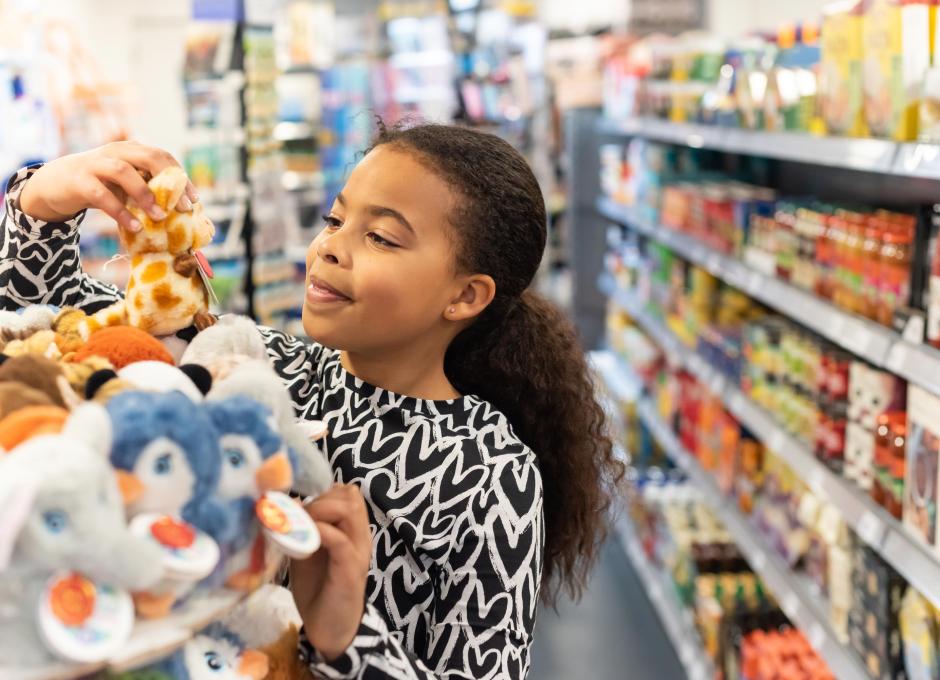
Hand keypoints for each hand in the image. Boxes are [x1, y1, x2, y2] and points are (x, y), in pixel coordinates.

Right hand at [18, 141, 197, 232]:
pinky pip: (103, 196)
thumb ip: (149, 189)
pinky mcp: (80, 181)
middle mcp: (116, 151)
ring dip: (146, 196)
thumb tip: (182, 211)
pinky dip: (121, 212)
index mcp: (132, 150)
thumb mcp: (127, 184)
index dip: (181, 177)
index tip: (194, 200)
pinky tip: (135, 227)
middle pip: (149, 157)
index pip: (163, 157)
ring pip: (125, 172)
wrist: (56, 184)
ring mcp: (96, 164)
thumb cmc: (101, 185)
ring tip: (160, 217)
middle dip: (170, 182)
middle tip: (183, 208)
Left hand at [291, 484, 370, 660]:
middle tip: (299, 519)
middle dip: (319, 499)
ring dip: (320, 511)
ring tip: (301, 527)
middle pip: (350, 496)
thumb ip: (302, 529)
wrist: (330, 629)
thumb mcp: (306, 552)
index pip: (348, 493)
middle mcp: (359, 536)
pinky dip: (319, 533)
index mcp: (351, 530)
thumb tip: (287, 504)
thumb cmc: (318, 588)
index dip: (324, 492)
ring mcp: (357, 551)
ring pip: (349, 509)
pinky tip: (304, 542)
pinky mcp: (350, 569)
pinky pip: (339, 540)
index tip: (301, 508)